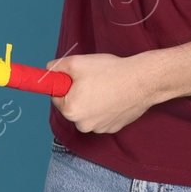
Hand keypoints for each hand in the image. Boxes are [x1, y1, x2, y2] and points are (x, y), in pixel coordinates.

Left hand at [46, 53, 160, 134]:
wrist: (141, 81)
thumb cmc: (109, 72)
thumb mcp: (76, 63)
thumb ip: (56, 67)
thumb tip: (48, 70)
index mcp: (70, 111)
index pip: (56, 96)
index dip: (65, 83)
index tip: (75, 77)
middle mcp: (83, 125)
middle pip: (72, 106)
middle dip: (78, 93)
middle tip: (92, 79)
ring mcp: (99, 128)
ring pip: (87, 111)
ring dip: (92, 100)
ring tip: (106, 86)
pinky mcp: (113, 128)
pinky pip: (102, 116)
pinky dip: (105, 107)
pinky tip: (114, 95)